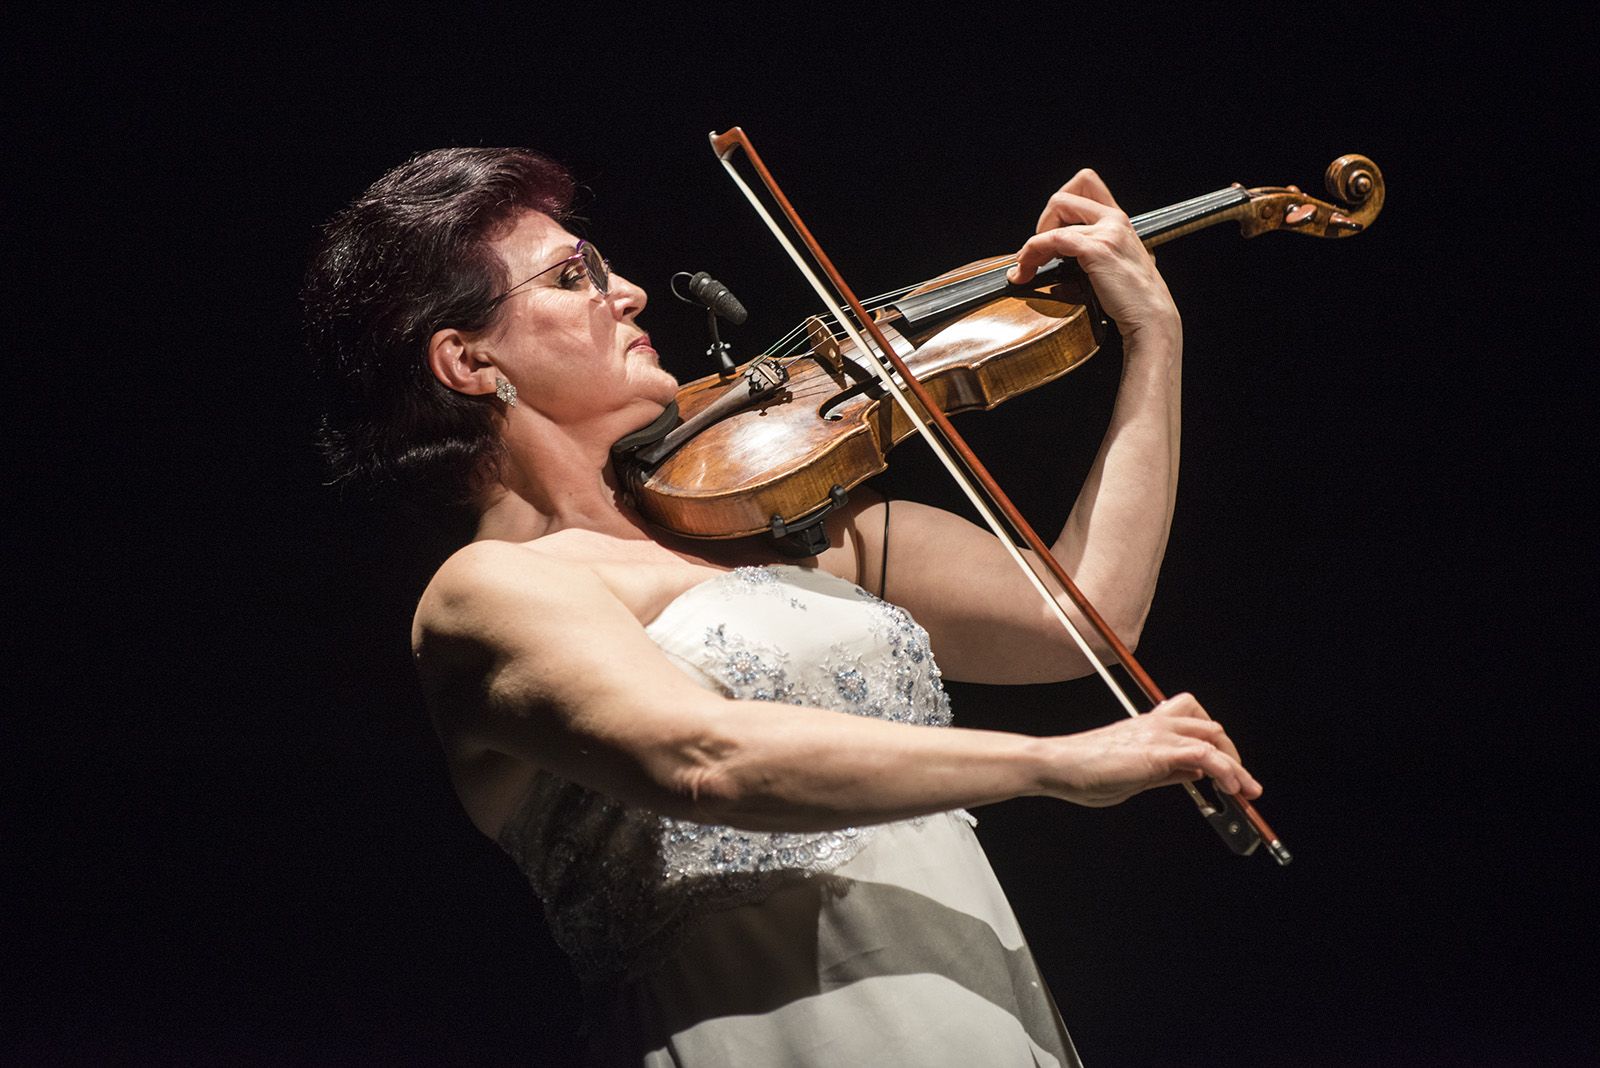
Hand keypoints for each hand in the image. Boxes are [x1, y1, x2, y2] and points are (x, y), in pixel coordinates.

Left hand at [1008, 169, 1178, 341]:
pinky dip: (1032, 253)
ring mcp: (1107, 232)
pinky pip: (1052, 239)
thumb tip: (1055, 271)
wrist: (1150, 317)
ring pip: (1055, 215)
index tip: (1051, 231)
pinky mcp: (1096, 250)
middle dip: (1043, 220)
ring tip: (1025, 267)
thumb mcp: (1114, 267)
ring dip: (1031, 243)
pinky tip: (1027, 271)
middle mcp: (1114, 219)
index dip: (1061, 205)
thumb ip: (1091, 257)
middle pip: (1064, 195)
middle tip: (1038, 248)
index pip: (1086, 184)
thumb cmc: (1134, 300)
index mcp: (1119, 220)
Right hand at [1048, 693, 1262, 807]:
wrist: (1058, 764)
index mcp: (1148, 728)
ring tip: (1246, 790)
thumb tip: (1194, 772)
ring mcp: (1158, 734)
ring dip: (1236, 765)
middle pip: (1210, 726)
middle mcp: (1156, 724)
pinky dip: (1224, 769)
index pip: (1194, 726)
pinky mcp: (1157, 750)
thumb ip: (1166, 771)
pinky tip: (1231, 787)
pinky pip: (1203, 753)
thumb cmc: (1083, 771)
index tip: (1227, 775)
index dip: (1217, 748)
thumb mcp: (1135, 774)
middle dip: (1232, 755)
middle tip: (1241, 785)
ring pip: (1213, 736)